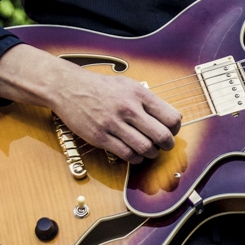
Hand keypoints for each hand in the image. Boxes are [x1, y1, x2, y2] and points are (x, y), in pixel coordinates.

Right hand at [0, 43, 181, 163]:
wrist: (68, 88)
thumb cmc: (101, 88)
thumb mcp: (128, 85)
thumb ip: (148, 101)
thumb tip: (170, 119)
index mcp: (139, 94)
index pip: (171, 117)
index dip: (175, 129)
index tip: (170, 131)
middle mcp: (128, 108)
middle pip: (162, 136)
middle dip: (167, 145)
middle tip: (163, 146)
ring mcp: (113, 123)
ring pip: (145, 148)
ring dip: (151, 154)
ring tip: (148, 150)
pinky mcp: (100, 136)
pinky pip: (127, 154)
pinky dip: (135, 158)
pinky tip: (134, 154)